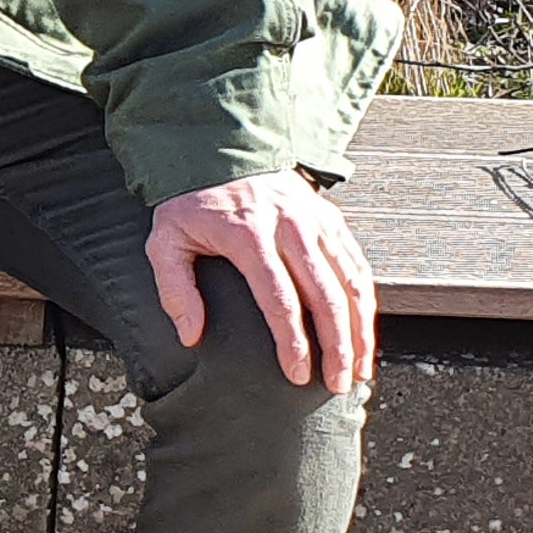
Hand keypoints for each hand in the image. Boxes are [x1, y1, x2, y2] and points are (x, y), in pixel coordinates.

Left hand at [146, 171, 375, 394]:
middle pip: (326, 296)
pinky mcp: (331, 218)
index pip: (280, 298)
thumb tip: (191, 336)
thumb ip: (174, 289)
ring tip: (360, 368)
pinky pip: (357, 264)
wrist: (219, 149)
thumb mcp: (166, 240)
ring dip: (362, 329)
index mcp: (250, 235)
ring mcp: (316, 221)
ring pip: (352, 283)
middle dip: (338, 346)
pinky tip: (365, 331)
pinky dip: (367, 301)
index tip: (297, 375)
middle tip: (339, 383)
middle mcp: (291, 227)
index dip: (292, 342)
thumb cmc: (191, 203)